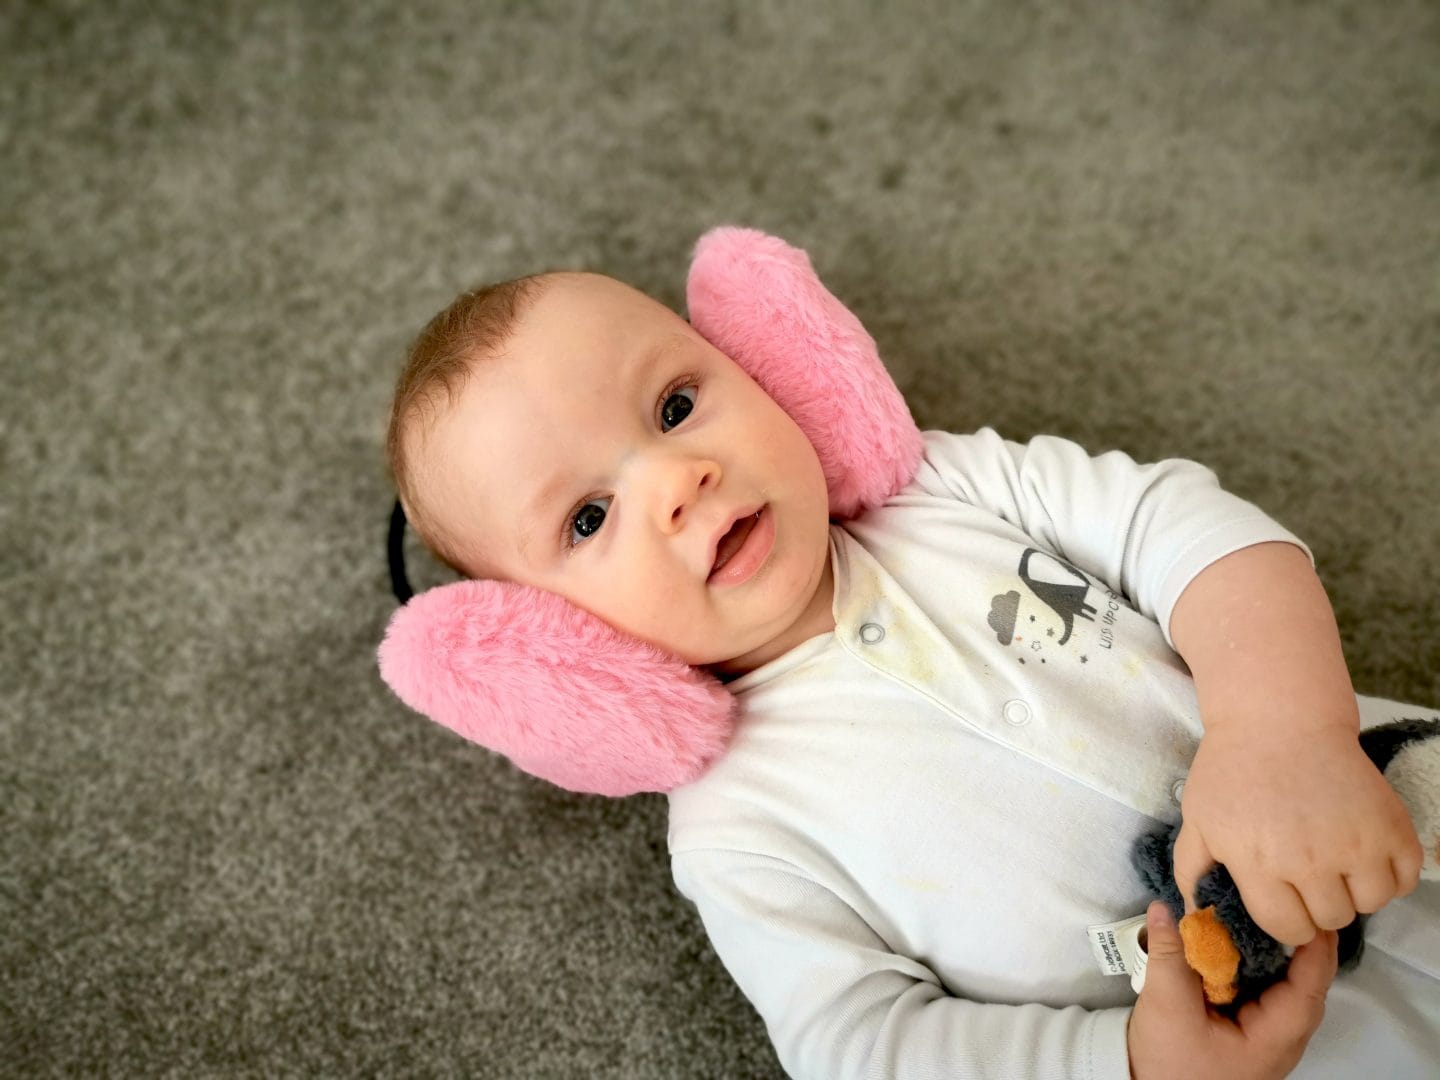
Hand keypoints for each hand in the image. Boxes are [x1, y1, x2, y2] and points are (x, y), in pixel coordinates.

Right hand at [1128, 901, 1337, 1079]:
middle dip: (1307, 948)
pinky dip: (1268, 968)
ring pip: (1291, 992)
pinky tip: (1254, 945)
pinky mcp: (1252, 1034)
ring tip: (1278, 918)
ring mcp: (1268, 1040)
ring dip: (1288, 957)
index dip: (1316, 953)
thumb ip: (1168, 956)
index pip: (1308, 991)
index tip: (1312, 915)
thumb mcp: (1166, 1006)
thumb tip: (1162, 909)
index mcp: (1271, 1041)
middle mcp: (1280, 1043)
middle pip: (1307, 990)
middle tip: (1298, 906)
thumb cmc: (1168, 1061)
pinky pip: (1272, 996)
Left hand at [1172, 721, 1421, 945]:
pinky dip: (1391, 875)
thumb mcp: (1198, 818)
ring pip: (1370, 905)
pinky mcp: (1391, 826)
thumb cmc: (1232, 768)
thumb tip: (1193, 917)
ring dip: (1356, 892)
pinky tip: (1366, 855)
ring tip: (1338, 864)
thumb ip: (1192, 871)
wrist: (1279, 718)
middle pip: (1330, 919)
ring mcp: (1355, 843)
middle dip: (1318, 905)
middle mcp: (1308, 859)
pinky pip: (1405, 880)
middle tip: (1310, 877)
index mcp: (1258, 861)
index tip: (1287, 905)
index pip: (1286, 929)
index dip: (1286, 923)